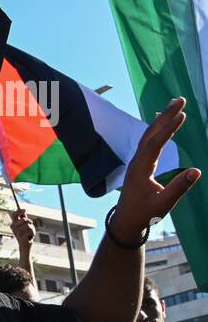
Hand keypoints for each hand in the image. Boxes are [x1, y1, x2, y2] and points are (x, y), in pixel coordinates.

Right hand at [10, 209, 34, 250]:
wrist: (26, 244)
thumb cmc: (26, 233)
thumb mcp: (26, 224)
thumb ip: (24, 217)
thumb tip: (24, 210)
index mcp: (13, 223)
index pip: (14, 214)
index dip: (19, 211)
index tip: (25, 210)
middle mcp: (13, 226)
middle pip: (23, 219)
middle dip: (29, 221)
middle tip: (30, 225)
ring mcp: (16, 231)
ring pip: (27, 225)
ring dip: (31, 227)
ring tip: (29, 232)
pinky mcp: (20, 235)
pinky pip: (29, 230)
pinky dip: (31, 232)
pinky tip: (29, 236)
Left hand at [109, 98, 200, 242]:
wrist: (125, 222)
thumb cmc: (144, 214)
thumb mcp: (163, 204)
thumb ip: (179, 188)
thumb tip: (196, 171)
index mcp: (140, 170)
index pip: (155, 144)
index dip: (168, 129)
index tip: (182, 114)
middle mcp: (136, 162)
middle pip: (150, 134)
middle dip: (165, 116)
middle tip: (180, 99)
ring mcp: (137, 162)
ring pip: (148, 136)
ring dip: (161, 119)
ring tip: (175, 104)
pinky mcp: (140, 164)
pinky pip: (148, 142)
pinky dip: (157, 129)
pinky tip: (162, 121)